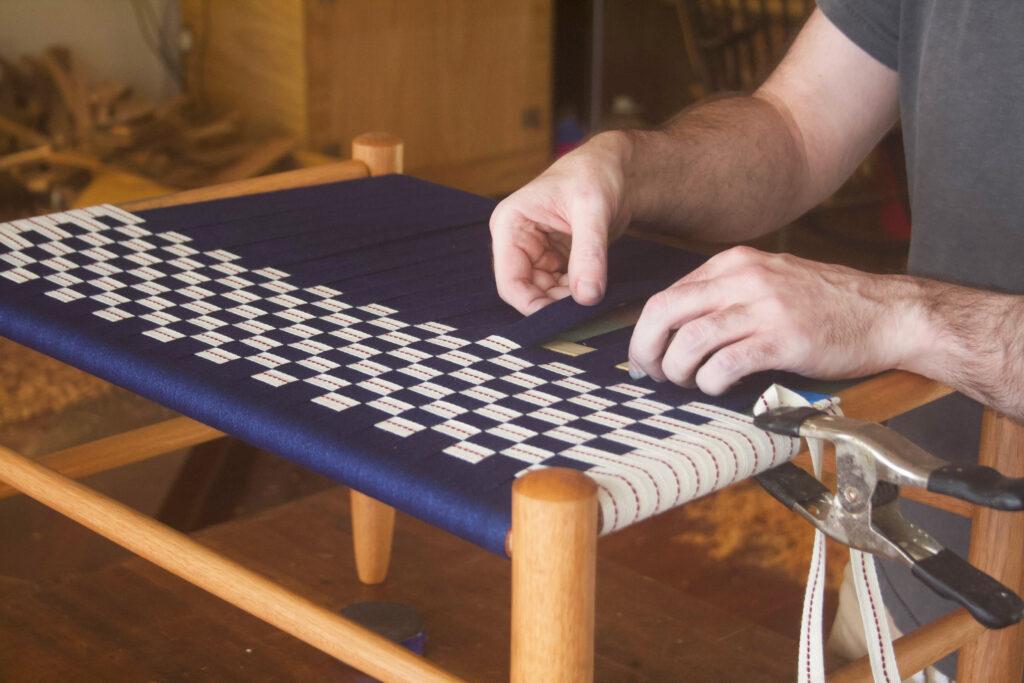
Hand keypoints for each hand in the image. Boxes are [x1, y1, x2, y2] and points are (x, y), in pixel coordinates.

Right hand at [489, 133, 632, 314]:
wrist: (617, 167)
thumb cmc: (596, 173)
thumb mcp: (593, 211)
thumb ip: (589, 254)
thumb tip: (587, 298)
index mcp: (510, 225)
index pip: (510, 280)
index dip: (532, 305)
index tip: (563, 320)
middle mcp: (517, 241)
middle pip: (527, 290)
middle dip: (554, 305)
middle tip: (585, 316)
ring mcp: (536, 252)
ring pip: (544, 292)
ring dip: (567, 302)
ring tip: (594, 301)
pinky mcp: (555, 258)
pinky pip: (560, 287)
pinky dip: (577, 294)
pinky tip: (595, 292)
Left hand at [628, 246, 921, 393]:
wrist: (888, 313)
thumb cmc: (826, 304)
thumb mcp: (769, 281)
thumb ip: (725, 295)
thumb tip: (676, 328)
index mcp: (733, 263)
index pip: (667, 296)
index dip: (646, 332)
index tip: (647, 357)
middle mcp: (744, 278)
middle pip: (664, 312)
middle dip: (646, 350)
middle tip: (652, 375)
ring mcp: (765, 307)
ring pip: (690, 340)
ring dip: (678, 371)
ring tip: (689, 383)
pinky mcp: (784, 339)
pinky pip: (726, 364)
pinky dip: (710, 382)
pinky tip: (717, 387)